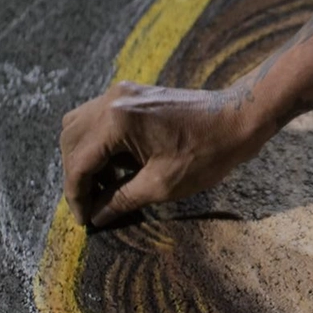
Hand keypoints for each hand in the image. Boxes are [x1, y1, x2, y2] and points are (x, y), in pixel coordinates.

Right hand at [59, 81, 267, 227]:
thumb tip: (95, 215)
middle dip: (78, 175)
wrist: (240, 118)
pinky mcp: (134, 94)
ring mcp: (123, 92)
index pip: (79, 162)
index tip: (83, 219)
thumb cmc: (208, 151)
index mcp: (117, 120)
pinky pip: (101, 118)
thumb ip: (121, 200)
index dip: (77, 195)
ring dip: (87, 158)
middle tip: (93, 205)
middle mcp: (113, 100)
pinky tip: (121, 166)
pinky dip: (102, 143)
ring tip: (108, 187)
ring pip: (81, 127)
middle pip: (72, 140)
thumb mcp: (162, 184)